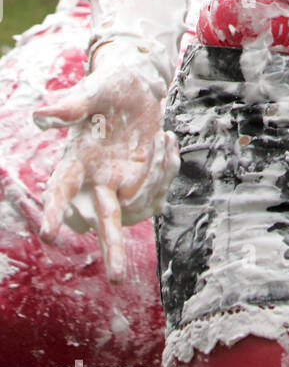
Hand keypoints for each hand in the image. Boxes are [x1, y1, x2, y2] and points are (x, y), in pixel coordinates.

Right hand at [35, 52, 177, 282]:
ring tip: (160, 135)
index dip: (55, 211)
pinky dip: (169, 166)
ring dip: (157, 174)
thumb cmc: (110, 87)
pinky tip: (167, 140)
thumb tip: (42, 114)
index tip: (49, 235)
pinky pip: (161, 188)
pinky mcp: (145, 182)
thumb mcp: (95, 89)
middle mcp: (96, 180)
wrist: (138, 86)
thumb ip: (72, 104)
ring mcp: (122, 185)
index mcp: (75, 161)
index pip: (60, 190)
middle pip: (103, 219)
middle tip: (116, 280)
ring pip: (141, 202)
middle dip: (112, 248)